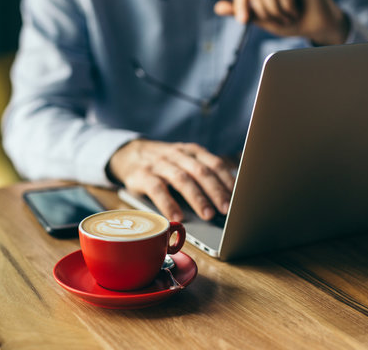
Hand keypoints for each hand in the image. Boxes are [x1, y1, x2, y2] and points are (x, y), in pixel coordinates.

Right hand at [108, 139, 235, 221]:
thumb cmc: (166, 164)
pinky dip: (168, 203)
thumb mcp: (185, 161)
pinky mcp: (142, 175)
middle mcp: (178, 155)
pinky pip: (157, 189)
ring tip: (208, 214)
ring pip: (182, 179)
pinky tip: (177, 216)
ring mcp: (160, 164)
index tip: (238, 196)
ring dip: (197, 198)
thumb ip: (202, 174)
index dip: (227, 180)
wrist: (129, 154)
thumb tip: (228, 197)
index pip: (214, 164)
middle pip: (201, 172)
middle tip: (226, 209)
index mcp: (192, 151)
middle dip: (216, 191)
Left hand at [214, 0, 348, 44]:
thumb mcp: (263, 18)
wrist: (316, 26)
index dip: (240, 3)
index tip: (243, 21)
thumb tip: (218, 7)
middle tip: (277, 20)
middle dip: (264, 12)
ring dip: (276, 11)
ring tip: (287, 17)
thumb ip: (244, 11)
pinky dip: (288, 7)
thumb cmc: (291, 20)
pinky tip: (295, 11)